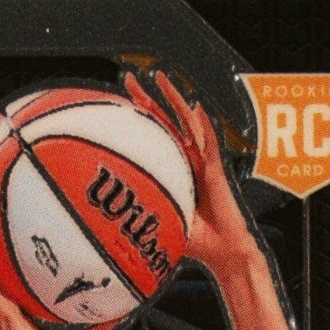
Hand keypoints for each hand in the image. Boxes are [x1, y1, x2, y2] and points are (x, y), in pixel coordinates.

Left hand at [124, 70, 254, 279]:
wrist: (223, 252)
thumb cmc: (195, 243)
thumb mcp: (160, 225)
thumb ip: (142, 217)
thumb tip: (106, 223)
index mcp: (174, 168)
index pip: (153, 136)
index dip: (138, 118)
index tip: (118, 99)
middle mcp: (188, 160)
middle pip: (166, 122)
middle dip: (148, 98)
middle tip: (128, 77)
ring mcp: (203, 163)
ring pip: (187, 123)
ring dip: (174, 99)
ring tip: (160, 77)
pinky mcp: (217, 171)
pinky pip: (209, 144)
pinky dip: (203, 126)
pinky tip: (196, 108)